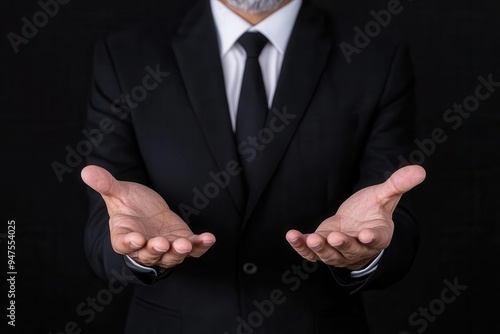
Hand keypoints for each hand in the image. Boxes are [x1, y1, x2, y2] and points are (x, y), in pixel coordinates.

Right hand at [81, 165, 215, 268]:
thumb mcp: (118, 192)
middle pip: (149, 254)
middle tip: (162, 242)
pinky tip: (209, 238)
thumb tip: (86, 170)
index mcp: (124, 236)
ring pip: (171, 256)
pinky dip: (201, 246)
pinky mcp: (181, 243)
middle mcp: (144, 247)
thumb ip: (105, 184)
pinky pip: (193, 249)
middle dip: (157, 249)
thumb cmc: (129, 205)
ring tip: (185, 244)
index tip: (136, 239)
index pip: (123, 244)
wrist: (147, 211)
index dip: (129, 243)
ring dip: (179, 251)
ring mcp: (165, 247)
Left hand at [286, 165, 425, 269]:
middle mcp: (358, 248)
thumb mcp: (384, 195)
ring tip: (309, 239)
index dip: (370, 238)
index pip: (376, 239)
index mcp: (377, 236)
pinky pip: (311, 253)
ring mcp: (339, 251)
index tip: (365, 235)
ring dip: (319, 248)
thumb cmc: (372, 210)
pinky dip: (301, 247)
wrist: (357, 223)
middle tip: (334, 237)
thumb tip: (420, 170)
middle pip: (349, 249)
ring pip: (329, 254)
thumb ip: (398, 184)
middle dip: (341, 244)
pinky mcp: (323, 249)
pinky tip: (292, 236)